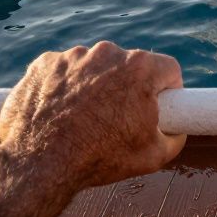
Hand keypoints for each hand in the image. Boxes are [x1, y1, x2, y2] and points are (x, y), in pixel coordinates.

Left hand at [0, 41, 186, 187]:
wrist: (40, 164)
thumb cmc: (99, 158)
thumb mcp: (154, 156)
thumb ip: (175, 138)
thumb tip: (176, 131)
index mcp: (140, 68)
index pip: (168, 69)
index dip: (167, 89)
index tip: (158, 105)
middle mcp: (108, 52)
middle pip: (128, 66)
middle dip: (126, 87)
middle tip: (117, 118)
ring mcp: (72, 56)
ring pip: (93, 67)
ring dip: (93, 85)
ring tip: (83, 118)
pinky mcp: (43, 63)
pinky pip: (62, 71)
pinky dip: (63, 87)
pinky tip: (59, 112)